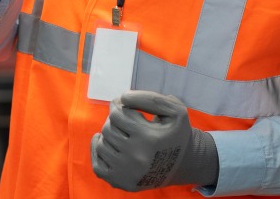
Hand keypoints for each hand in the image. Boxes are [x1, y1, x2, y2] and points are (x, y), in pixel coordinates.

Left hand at [91, 91, 217, 190]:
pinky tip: (105, 143)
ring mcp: (128, 173)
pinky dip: (97, 152)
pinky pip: (97, 166)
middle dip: (114, 120)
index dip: (119, 106)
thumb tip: (123, 97)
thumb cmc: (176, 133)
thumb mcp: (175, 110)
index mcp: (150, 139)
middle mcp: (137, 158)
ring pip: (102, 145)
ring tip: (120, 132)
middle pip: (107, 129)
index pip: (117, 114)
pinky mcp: (121, 183)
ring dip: (108, 135)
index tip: (126, 107)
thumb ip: (150, 98)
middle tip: (124, 120)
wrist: (183, 164)